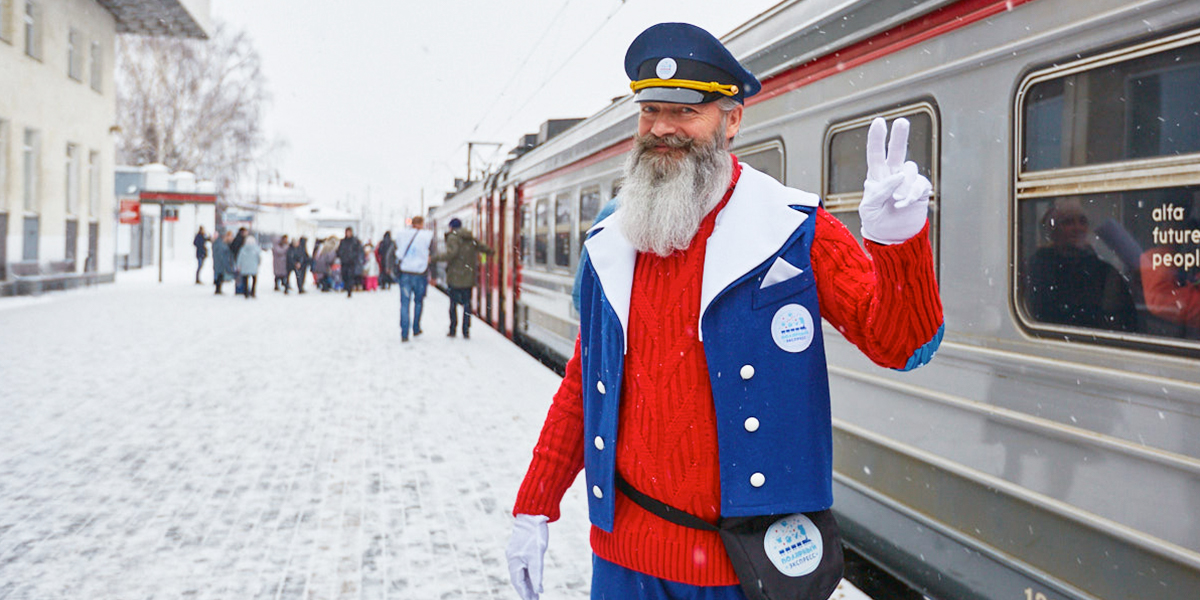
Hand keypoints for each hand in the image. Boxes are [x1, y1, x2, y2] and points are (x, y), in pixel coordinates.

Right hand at [506, 514, 548, 599]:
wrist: (532, 514)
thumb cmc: (535, 534)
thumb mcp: (538, 556)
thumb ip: (537, 574)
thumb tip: (539, 590)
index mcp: (514, 562)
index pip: (518, 583)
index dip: (525, 594)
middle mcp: (512, 559)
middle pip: (518, 579)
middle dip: (526, 590)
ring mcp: (515, 554)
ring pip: (520, 573)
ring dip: (527, 583)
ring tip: (535, 593)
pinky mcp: (519, 549)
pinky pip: (522, 565)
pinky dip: (527, 574)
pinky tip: (533, 577)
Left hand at [859, 117, 932, 243]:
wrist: (892, 237)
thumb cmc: (876, 221)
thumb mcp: (868, 208)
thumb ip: (879, 191)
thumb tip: (897, 175)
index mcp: (876, 176)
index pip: (875, 154)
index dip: (877, 138)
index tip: (879, 122)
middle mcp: (893, 174)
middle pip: (897, 151)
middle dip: (899, 136)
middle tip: (901, 122)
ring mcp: (908, 181)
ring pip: (909, 170)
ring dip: (903, 185)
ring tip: (896, 201)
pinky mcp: (920, 190)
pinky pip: (919, 185)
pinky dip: (912, 195)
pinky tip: (904, 205)